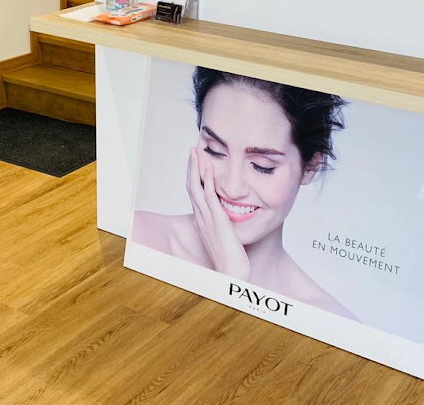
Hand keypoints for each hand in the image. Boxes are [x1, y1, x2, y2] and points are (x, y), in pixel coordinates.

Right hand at [186, 147, 250, 281]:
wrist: (232, 273)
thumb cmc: (231, 258)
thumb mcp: (224, 236)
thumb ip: (222, 224)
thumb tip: (226, 216)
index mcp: (202, 220)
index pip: (194, 193)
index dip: (193, 176)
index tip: (195, 162)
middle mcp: (201, 217)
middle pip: (191, 186)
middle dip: (191, 167)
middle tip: (192, 151)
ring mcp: (207, 218)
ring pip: (196, 188)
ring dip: (195, 168)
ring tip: (196, 152)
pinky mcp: (217, 220)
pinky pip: (210, 196)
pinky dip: (207, 180)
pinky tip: (209, 167)